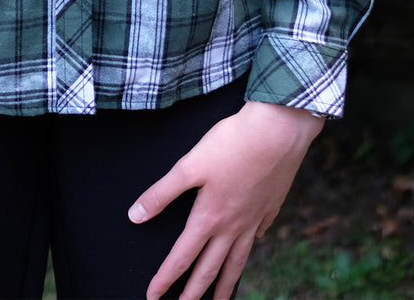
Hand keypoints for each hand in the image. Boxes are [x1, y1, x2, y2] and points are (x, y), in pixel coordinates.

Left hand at [128, 100, 323, 299]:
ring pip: (237, 260)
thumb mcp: (189, 165)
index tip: (153, 296)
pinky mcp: (271, 206)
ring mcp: (254, 219)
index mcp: (209, 217)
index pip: (182, 257)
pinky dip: (251, 247)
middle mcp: (232, 225)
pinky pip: (259, 235)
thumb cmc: (232, 143)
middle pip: (210, 268)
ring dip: (226, 284)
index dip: (166, 279)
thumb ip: (161, 193)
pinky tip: (250, 247)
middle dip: (195, 293)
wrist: (278, 131)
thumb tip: (136, 216)